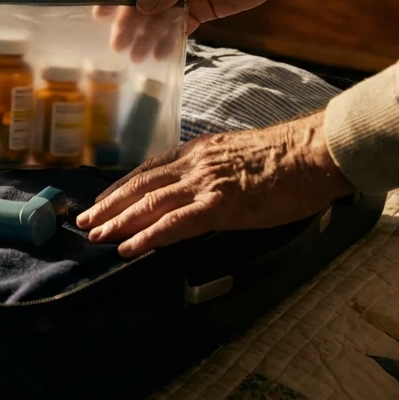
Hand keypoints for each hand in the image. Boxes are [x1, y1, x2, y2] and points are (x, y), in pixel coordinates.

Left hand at [76, 112, 354, 257]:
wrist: (314, 153)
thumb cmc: (288, 158)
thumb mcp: (238, 155)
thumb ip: (214, 169)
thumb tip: (201, 187)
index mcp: (198, 152)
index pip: (149, 170)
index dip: (121, 187)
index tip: (102, 201)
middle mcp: (194, 164)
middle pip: (140, 186)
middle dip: (109, 205)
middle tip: (84, 222)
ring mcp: (204, 184)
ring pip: (149, 204)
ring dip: (118, 222)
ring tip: (95, 236)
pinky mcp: (220, 205)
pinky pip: (175, 224)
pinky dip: (148, 236)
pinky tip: (129, 248)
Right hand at [101, 0, 320, 34]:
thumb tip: (142, 6)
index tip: (100, 12)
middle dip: (129, 21)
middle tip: (118, 44)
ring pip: (158, 15)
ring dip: (147, 34)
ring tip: (136, 56)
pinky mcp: (200, 8)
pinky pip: (179, 25)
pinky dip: (169, 39)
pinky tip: (160, 53)